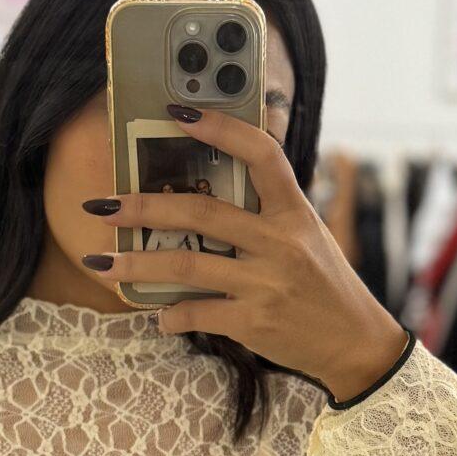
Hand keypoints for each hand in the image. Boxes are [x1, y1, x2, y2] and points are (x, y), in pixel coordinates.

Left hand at [77, 103, 410, 401]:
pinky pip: (197, 313)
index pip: (261, 154)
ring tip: (100, 261)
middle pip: (201, 213)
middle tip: (101, 204)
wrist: (355, 342)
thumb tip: (218, 182)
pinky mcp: (255, 323)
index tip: (178, 113)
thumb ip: (270, 209)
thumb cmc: (325, 285)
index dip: (221, 129)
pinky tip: (158, 316)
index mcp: (295, 212)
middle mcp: (281, 242)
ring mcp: (266, 284)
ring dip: (136, 263)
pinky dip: (170, 316)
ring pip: (186, 265)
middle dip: (143, 207)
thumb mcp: (308, 235)